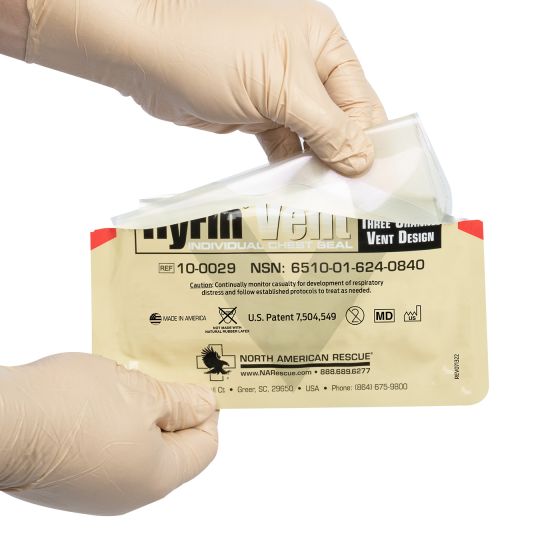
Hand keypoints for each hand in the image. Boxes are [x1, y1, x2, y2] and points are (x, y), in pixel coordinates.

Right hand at [0, 353, 217, 515]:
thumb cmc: (69, 407)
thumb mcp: (141, 394)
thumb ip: (181, 402)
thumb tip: (206, 405)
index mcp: (156, 477)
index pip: (205, 446)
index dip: (207, 411)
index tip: (199, 383)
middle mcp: (129, 492)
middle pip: (172, 446)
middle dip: (172, 407)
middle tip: (163, 373)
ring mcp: (97, 489)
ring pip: (138, 444)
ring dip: (140, 410)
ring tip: (130, 378)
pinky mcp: (72, 479)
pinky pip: (109, 448)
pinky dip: (114, 421)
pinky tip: (102, 394)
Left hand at [24, 0, 385, 175]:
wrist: (148, 57)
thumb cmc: (212, 51)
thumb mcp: (282, 90)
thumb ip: (328, 128)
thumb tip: (363, 160)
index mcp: (324, 44)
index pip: (361, 102)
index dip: (367, 142)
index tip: (371, 183)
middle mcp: (306, 67)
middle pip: (339, 122)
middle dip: (343, 157)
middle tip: (350, 197)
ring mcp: (281, 92)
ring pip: (312, 138)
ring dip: (316, 166)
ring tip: (326, 198)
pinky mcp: (258, 114)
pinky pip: (286, 146)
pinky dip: (290, 167)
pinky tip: (297, 188)